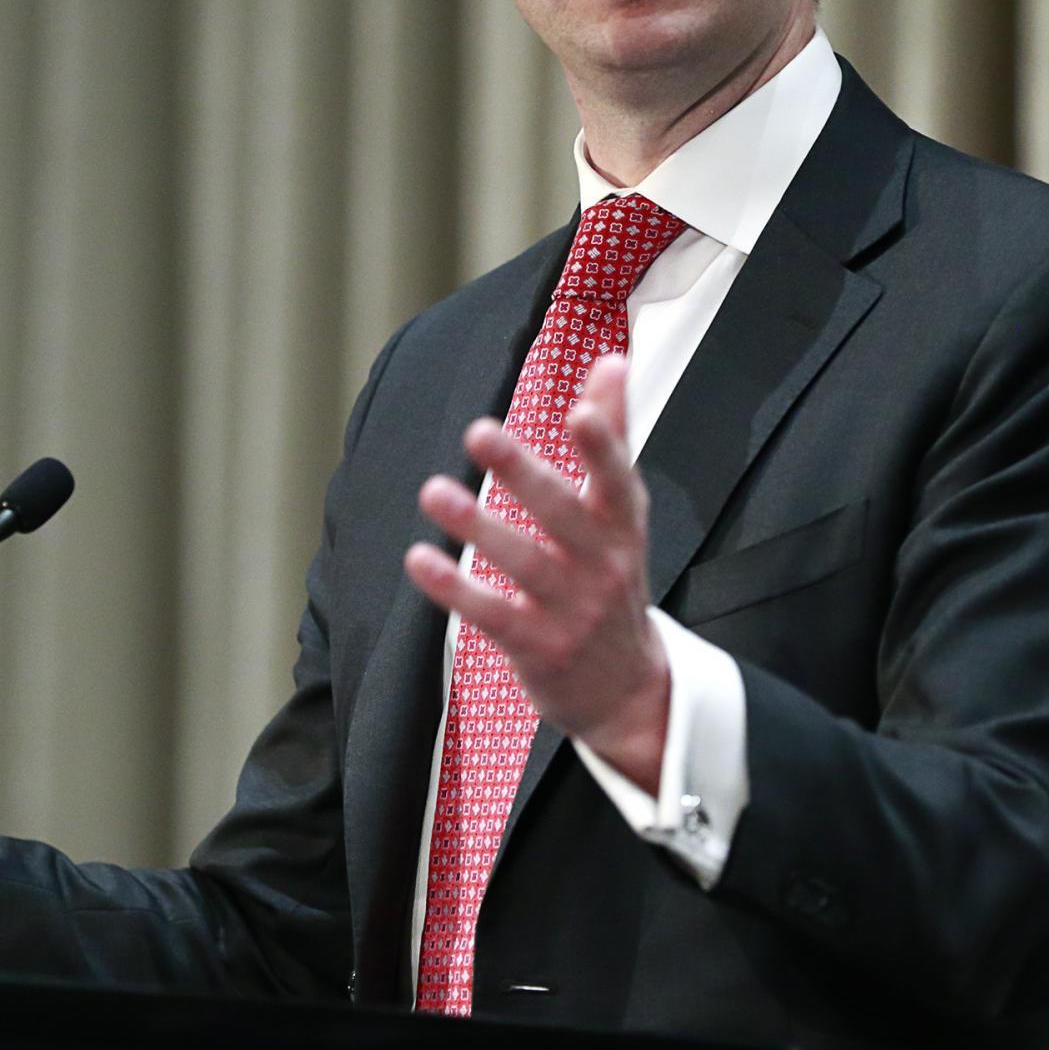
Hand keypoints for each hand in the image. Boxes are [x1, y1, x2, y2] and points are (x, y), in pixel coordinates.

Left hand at [403, 354, 669, 786]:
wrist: (628, 690)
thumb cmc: (614, 578)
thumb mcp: (622, 512)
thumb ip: (613, 434)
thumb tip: (612, 359)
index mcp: (623, 524)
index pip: (618, 478)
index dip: (603, 446)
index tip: (580, 410)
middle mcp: (604, 564)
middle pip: (564, 514)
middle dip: (523, 473)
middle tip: (479, 430)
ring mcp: (572, 610)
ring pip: (524, 564)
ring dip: (478, 527)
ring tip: (433, 490)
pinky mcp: (538, 647)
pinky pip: (492, 615)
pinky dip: (455, 589)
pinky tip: (420, 560)